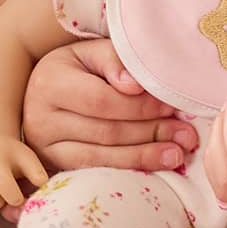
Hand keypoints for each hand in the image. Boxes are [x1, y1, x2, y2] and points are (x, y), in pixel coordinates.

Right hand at [23, 38, 198, 173]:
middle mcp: (39, 118)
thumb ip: (114, 60)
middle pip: (105, 132)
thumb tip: (135, 86)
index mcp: (50, 83)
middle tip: (186, 136)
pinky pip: (94, 173)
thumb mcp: (92, 54)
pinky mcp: (54, 167)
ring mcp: (44, 148)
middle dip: (151, 134)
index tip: (171, 108)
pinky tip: (152, 167)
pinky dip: (127, 170)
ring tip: (177, 154)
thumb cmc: (76, 70)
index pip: (102, 101)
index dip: (141, 108)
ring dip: (144, 157)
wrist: (43, 92)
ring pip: (101, 157)